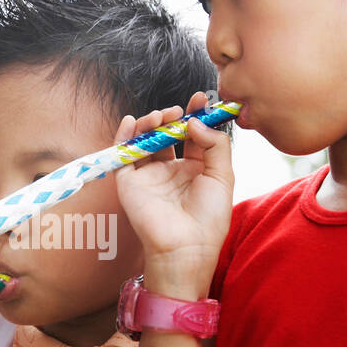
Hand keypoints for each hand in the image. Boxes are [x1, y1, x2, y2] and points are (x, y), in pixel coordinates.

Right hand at [114, 91, 232, 297]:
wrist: (185, 248)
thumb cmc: (209, 218)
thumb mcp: (223, 177)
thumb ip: (215, 145)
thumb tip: (195, 121)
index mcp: (195, 170)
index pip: (192, 135)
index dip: (194, 115)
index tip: (199, 99)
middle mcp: (170, 170)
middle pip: (167, 133)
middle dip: (172, 116)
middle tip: (179, 111)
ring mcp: (149, 175)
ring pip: (145, 139)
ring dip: (151, 122)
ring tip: (163, 117)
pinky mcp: (129, 182)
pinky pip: (122, 153)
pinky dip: (124, 135)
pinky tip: (134, 122)